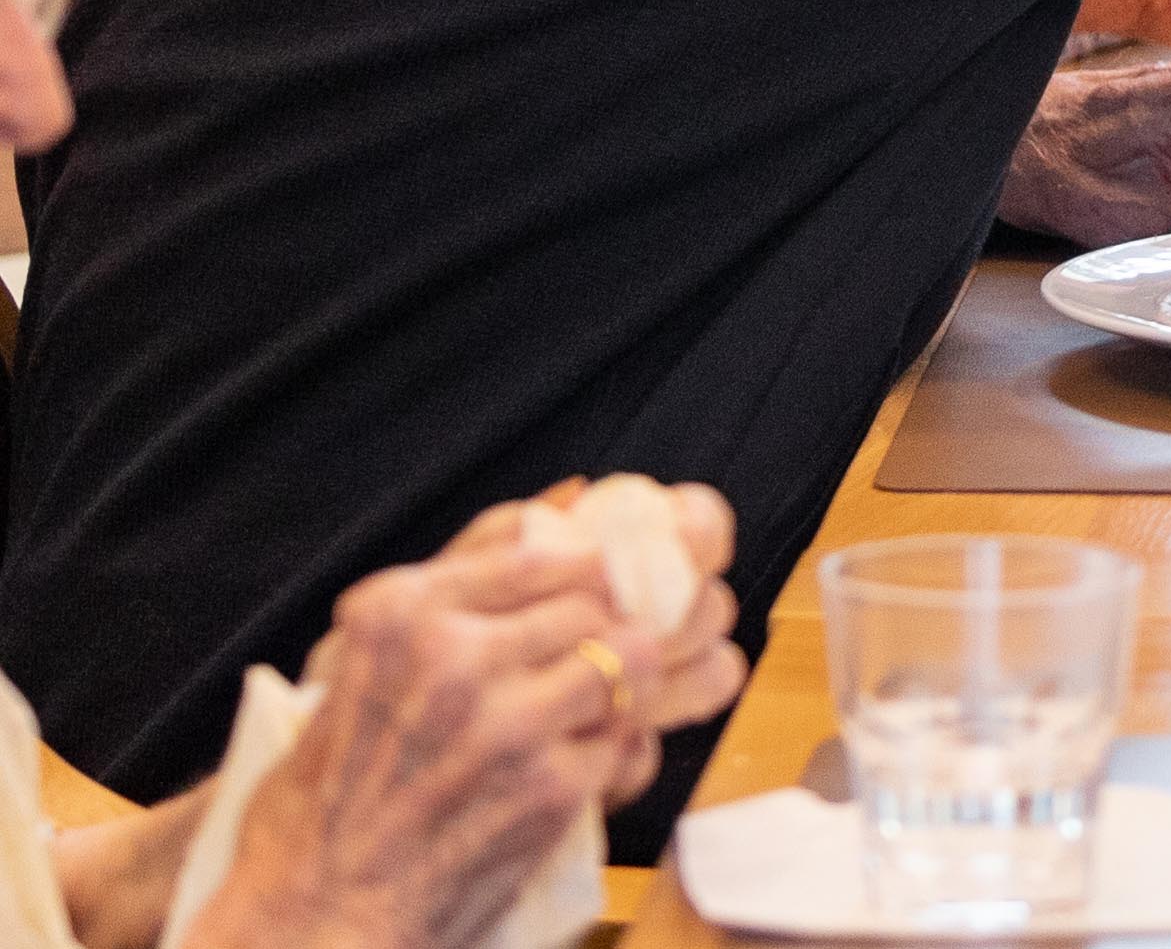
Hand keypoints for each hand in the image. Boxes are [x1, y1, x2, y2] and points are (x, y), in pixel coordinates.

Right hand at [176, 499, 749, 948]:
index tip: (577, 609)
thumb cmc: (329, 795)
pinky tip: (565, 783)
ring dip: (615, 696)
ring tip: (574, 727)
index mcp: (398, 615)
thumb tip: (571, 494)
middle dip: (598, 641)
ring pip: (627, 662)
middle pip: (595, 605)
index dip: (575, 583)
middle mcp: (450, 657)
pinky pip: (628, 742)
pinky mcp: (549, 788)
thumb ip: (455, 587)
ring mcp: (505, 723)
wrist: (312, 917)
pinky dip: (613, 761)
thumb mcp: (357, 665)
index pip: (542, 553)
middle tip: (574, 684)